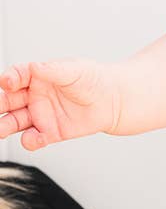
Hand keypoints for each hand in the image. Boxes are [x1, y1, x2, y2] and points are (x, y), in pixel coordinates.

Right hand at [0, 58, 118, 149]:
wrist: (112, 101)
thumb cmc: (93, 80)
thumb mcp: (74, 70)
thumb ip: (53, 70)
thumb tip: (36, 66)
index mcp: (36, 76)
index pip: (16, 76)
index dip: (9, 79)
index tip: (7, 83)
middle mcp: (34, 96)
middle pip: (8, 101)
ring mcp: (40, 115)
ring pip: (15, 122)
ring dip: (5, 126)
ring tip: (1, 130)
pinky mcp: (50, 132)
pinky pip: (34, 139)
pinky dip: (30, 141)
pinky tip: (33, 139)